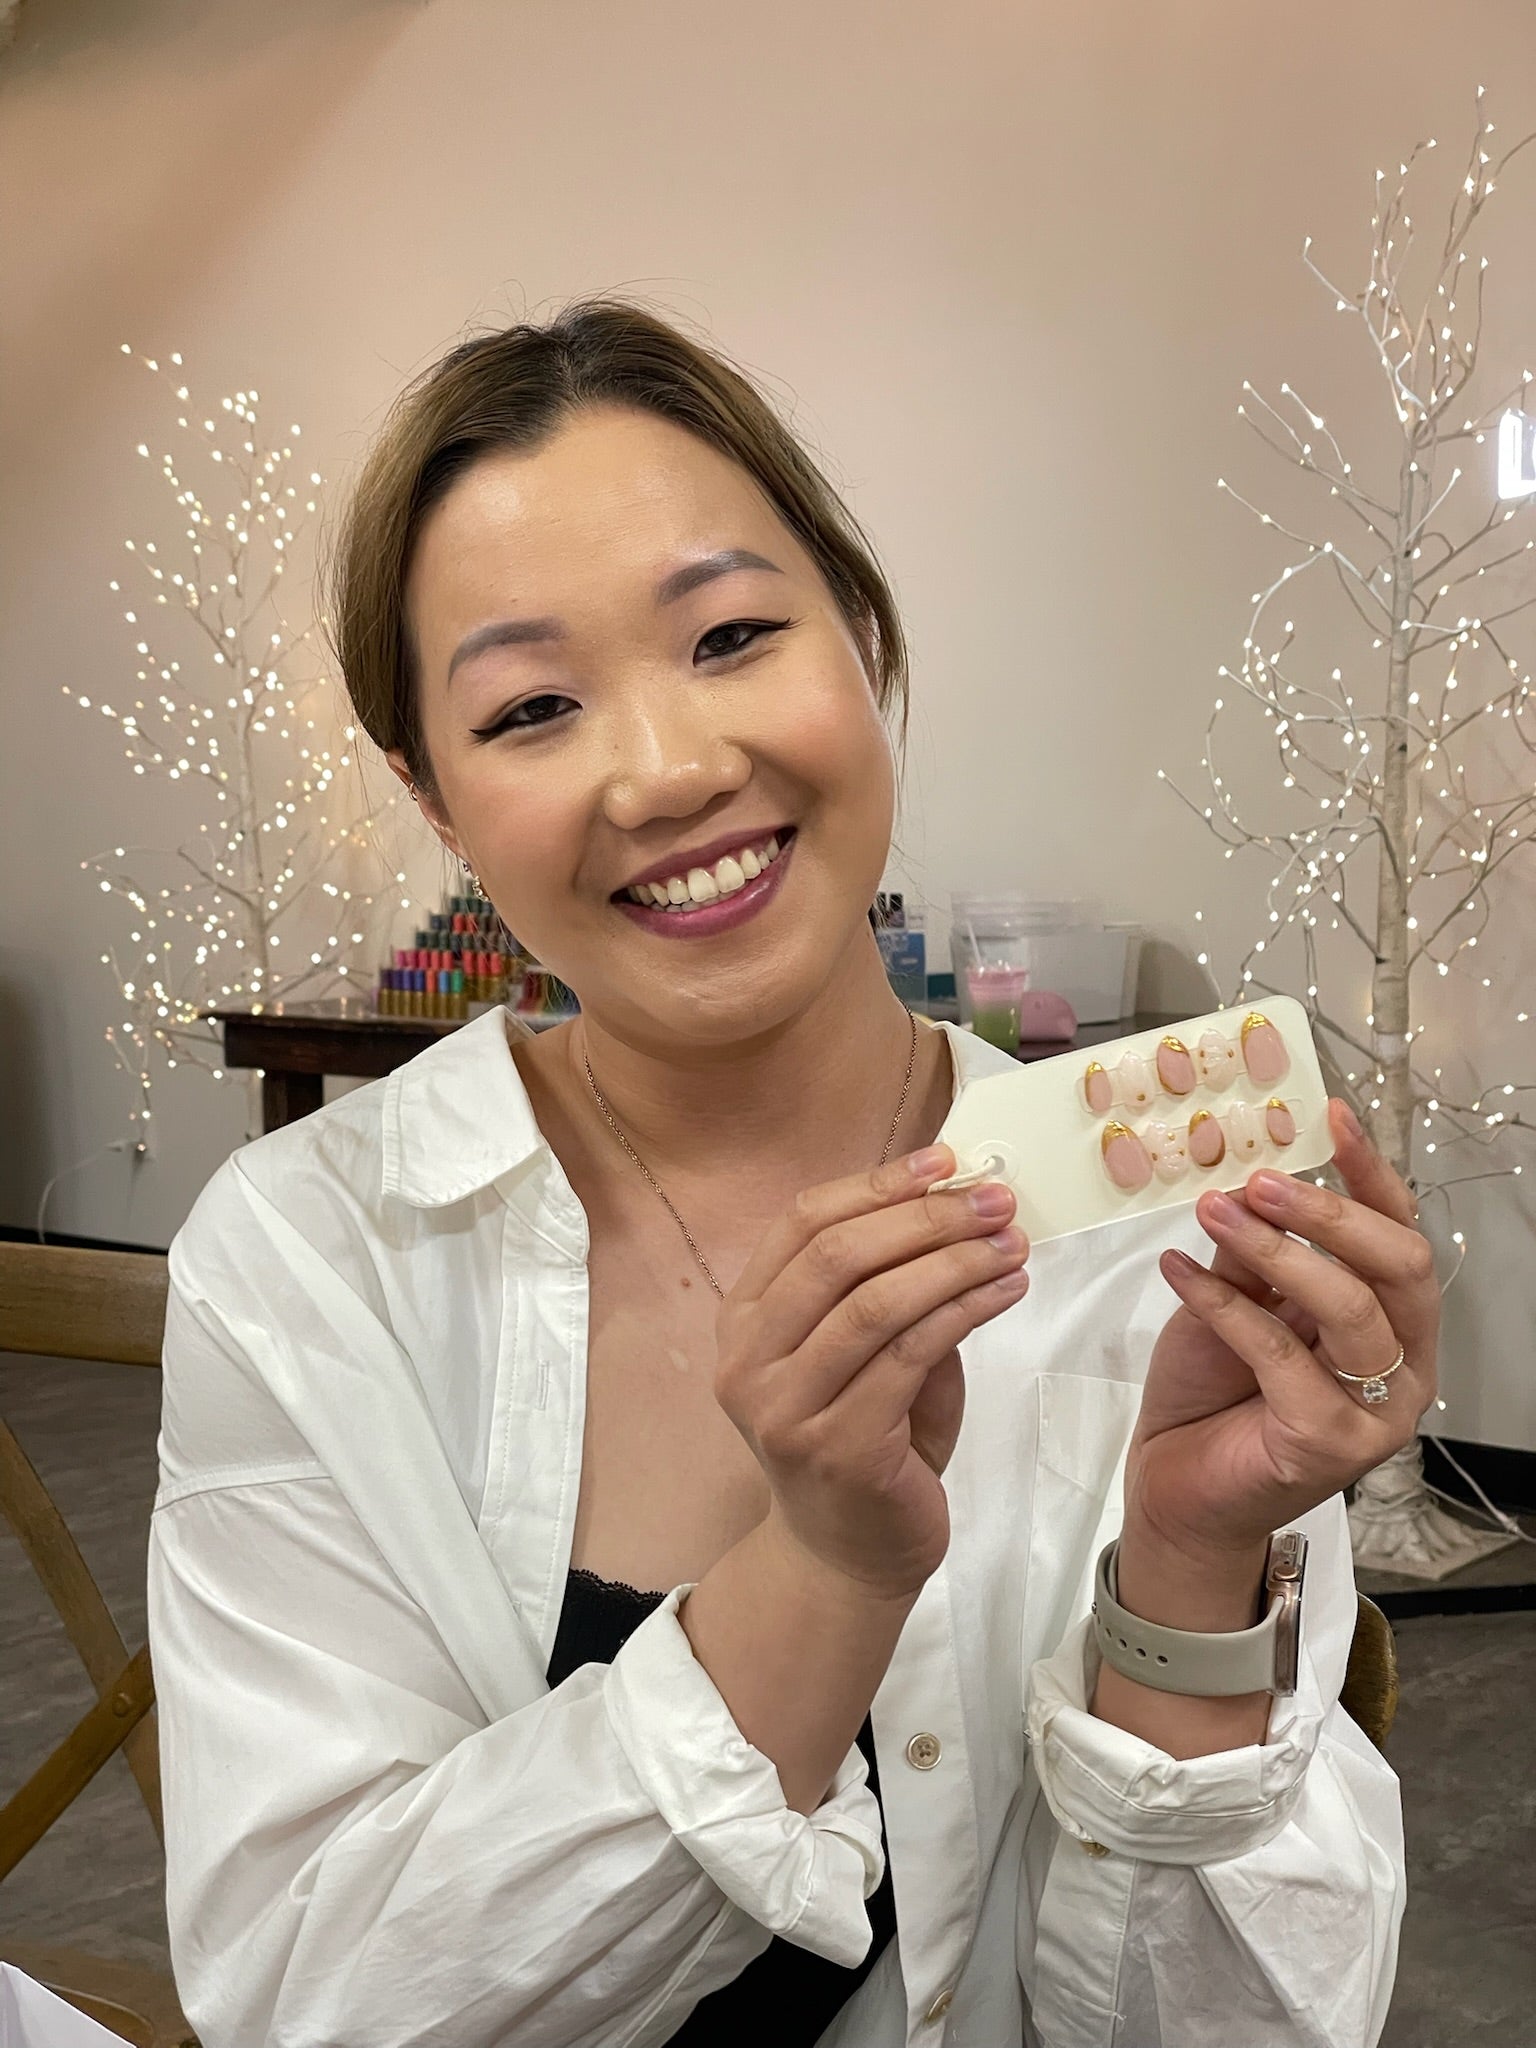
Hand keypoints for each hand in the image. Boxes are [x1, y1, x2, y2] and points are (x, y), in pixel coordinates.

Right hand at [714, 1145, 1030, 1602]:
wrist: (847, 1555)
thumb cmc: (867, 1437)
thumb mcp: (865, 1349)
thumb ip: (889, 1282)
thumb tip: (960, 1202)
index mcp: (744, 1319)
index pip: (801, 1223)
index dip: (875, 1184)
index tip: (945, 1162)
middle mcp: (747, 1359)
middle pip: (836, 1256)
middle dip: (924, 1218)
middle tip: (995, 1200)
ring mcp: (785, 1408)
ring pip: (873, 1303)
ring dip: (953, 1262)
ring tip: (1012, 1243)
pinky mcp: (837, 1448)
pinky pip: (910, 1356)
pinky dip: (964, 1311)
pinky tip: (1005, 1292)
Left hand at [1125, 1097, 1439, 1575]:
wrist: (1178, 1489)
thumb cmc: (1213, 1393)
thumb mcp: (1232, 1299)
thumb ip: (1253, 1248)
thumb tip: (1249, 1174)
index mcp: (1392, 1321)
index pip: (1400, 1233)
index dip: (1371, 1172)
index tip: (1329, 1115)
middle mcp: (1403, 1365)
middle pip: (1399, 1266)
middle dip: (1330, 1211)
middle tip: (1263, 1180)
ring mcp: (1374, 1411)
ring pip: (1348, 1307)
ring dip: (1276, 1250)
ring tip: (1212, 1211)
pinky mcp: (1327, 1442)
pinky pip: (1281, 1354)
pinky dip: (1226, 1305)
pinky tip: (1178, 1273)